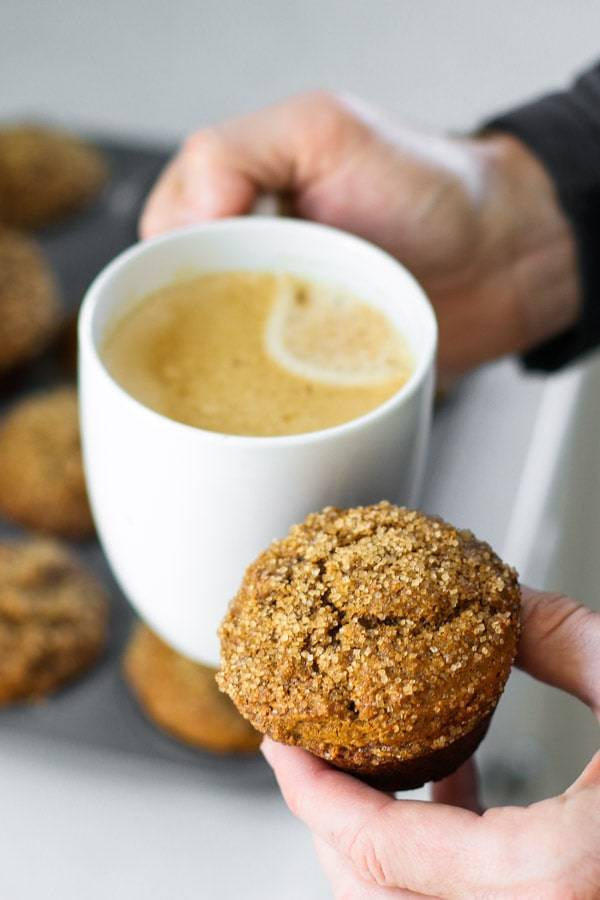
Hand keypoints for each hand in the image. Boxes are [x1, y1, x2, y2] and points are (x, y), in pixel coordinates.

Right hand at [140, 92, 578, 377]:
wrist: (505, 260)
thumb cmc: (429, 186)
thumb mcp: (323, 131)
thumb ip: (238, 152)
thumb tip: (186, 216)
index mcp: (237, 204)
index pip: (164, 242)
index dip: (168, 269)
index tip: (203, 288)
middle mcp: (253, 265)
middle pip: (184, 310)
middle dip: (195, 331)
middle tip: (233, 336)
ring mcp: (282, 324)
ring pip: (218, 362)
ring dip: (228, 374)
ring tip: (257, 371)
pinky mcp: (311, 374)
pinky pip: (269, 399)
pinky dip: (266, 406)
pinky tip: (275, 405)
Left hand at [261, 587, 599, 897]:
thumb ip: (561, 639)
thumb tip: (503, 605)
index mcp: (547, 878)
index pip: (382, 847)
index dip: (313, 794)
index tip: (279, 743)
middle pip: (379, 897)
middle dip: (329, 824)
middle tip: (307, 758)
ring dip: (378, 841)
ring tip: (369, 768)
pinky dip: (437, 851)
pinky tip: (451, 784)